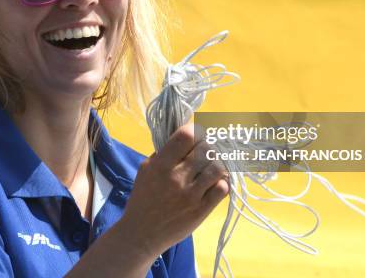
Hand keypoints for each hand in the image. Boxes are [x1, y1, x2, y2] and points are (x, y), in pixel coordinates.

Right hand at [118, 122, 228, 258]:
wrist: (142, 234)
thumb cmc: (143, 198)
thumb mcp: (146, 169)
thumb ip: (164, 152)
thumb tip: (186, 134)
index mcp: (161, 165)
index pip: (186, 136)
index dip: (195, 131)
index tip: (196, 135)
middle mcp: (177, 178)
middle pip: (206, 149)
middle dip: (208, 147)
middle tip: (206, 152)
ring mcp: (191, 195)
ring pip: (218, 167)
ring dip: (217, 164)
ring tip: (211, 167)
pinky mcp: (202, 210)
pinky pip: (222, 189)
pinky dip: (221, 183)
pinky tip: (214, 183)